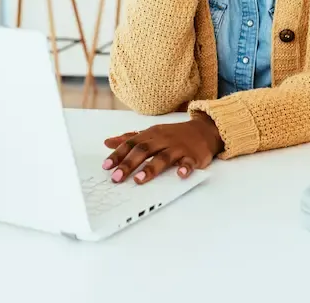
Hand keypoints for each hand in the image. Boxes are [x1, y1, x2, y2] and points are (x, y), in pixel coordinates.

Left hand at [102, 113, 223, 184]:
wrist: (204, 130)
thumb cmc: (174, 135)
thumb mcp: (151, 133)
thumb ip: (130, 138)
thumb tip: (107, 142)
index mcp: (151, 134)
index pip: (131, 143)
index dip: (118, 154)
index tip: (106, 166)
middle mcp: (163, 140)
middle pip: (144, 150)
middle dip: (129, 164)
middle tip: (117, 177)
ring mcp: (178, 148)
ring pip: (163, 157)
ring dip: (151, 168)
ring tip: (139, 180)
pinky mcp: (193, 156)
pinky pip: (188, 162)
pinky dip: (184, 168)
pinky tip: (180, 175)